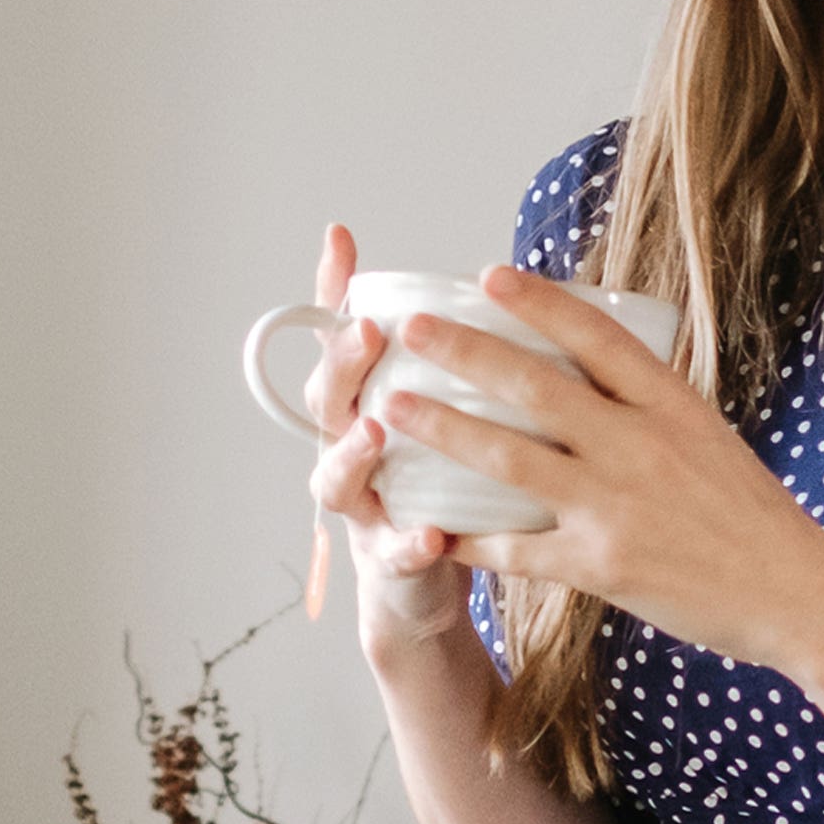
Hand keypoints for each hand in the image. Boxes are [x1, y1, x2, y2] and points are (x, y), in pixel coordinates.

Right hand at [301, 224, 472, 667]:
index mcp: (368, 402)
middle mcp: (351, 449)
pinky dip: (408, 543)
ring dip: (352, 453)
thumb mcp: (450, 406)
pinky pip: (393, 553)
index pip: (342, 338)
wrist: (428, 581)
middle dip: (343, 363)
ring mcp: (363, 507)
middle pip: (329, 400)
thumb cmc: (443, 478)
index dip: (333, 291)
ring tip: (375, 432)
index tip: (343, 242)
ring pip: (336, 477)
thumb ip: (461, 352)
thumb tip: (494, 274)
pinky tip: (432, 535)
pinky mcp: (389, 560)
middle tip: (367, 333)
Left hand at [374, 263, 823, 671]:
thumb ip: (649, 406)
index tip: (490, 274)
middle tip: (414, 328)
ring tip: (391, 408)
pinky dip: (468, 536)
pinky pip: (516, 547)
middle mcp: (639, 444)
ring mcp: (615, 505)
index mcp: (671, 403)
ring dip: (443, 429)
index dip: (539, 301)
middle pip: (535, 385)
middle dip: (465, 352)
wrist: (793, 592)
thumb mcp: (709, 435)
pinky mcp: (599, 565)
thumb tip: (592, 368)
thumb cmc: (752, 514)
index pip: (596, 336)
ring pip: (509, 457)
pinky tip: (428, 525)